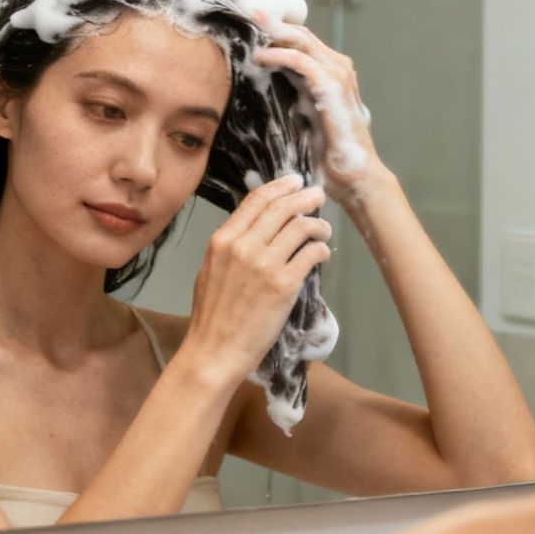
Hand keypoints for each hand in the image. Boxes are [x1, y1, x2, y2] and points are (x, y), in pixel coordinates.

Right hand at [182, 175, 333, 382]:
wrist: (214, 351)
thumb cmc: (213, 317)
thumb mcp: (211, 271)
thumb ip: (230, 248)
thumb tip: (253, 231)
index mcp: (222, 240)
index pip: (256, 200)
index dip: (280, 187)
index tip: (295, 182)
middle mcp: (242, 246)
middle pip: (282, 208)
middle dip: (305, 197)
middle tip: (318, 196)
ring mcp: (264, 265)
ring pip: (301, 227)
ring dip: (318, 225)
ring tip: (324, 230)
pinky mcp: (284, 285)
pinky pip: (311, 253)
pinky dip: (322, 249)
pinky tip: (323, 254)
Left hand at [250, 15, 390, 206]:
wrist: (354, 177)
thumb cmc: (328, 154)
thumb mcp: (303, 117)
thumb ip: (289, 95)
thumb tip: (256, 88)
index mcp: (330, 73)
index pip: (300, 39)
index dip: (274, 27)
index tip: (245, 19)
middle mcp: (337, 69)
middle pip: (300, 33)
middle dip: (269, 20)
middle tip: (241, 10)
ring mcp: (339, 76)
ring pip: (301, 40)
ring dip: (272, 31)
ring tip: (246, 23)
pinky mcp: (333, 88)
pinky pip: (302, 61)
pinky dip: (279, 55)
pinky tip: (259, 56)